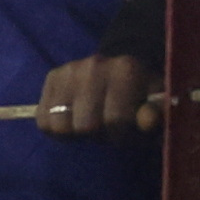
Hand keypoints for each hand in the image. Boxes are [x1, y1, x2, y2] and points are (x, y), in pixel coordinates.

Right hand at [35, 56, 157, 138]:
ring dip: (74, 132)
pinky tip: (71, 119)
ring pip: (59, 124)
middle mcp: (94, 65)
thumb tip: (147, 121)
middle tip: (104, 127)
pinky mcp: (52, 77)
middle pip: (85, 125)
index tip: (124, 130)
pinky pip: (44, 120)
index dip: (120, 134)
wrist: (117, 70)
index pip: (115, 120)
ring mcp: (69, 69)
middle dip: (96, 133)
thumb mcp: (154, 107)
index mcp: (125, 69)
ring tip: (87, 122)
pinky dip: (56, 128)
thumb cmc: (138, 97)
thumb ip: (155, 115)